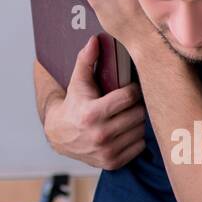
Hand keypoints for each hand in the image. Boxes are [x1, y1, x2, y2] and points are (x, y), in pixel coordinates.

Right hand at [35, 40, 146, 169]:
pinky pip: (139, 147)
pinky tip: (127, 130)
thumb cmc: (74, 104)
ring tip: (130, 114)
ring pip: (141, 130)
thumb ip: (86, 59)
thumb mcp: (77, 81)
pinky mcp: (112, 162)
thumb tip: (95, 39)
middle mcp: (100, 135)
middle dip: (137, 105)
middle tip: (132, 101)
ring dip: (138, 121)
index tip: (129, 87)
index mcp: (92, 113)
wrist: (60, 135)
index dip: (132, 89)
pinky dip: (136, 138)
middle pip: (138, 114)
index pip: (128, 97)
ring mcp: (107, 151)